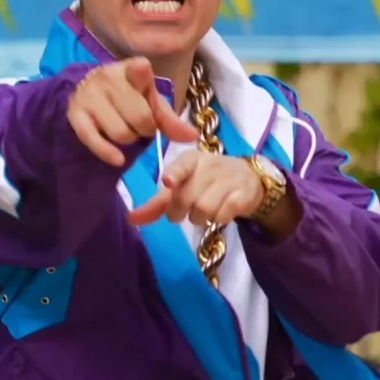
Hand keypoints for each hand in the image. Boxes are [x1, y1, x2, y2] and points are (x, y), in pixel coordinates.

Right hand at [66, 57, 198, 166]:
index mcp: (131, 68)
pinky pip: (93, 140)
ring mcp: (89, 96)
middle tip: (141, 127)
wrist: (85, 91)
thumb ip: (170, 119)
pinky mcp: (76, 114)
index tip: (145, 89)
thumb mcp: (150, 101)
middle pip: (139, 117)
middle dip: (145, 129)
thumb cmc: (126, 95)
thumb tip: (192, 136)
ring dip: (128, 140)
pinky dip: (109, 153)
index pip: (141, 70)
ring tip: (126, 132)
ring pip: (120, 133)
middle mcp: (108, 77)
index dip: (146, 86)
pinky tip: (118, 158)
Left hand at [126, 151, 261, 226]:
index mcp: (191, 160)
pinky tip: (221, 212)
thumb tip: (131, 218)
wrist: (249, 179)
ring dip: (199, 219)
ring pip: (204, 209)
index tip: (168, 183)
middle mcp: (210, 165)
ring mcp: (229, 178)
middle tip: (184, 213)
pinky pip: (223, 215)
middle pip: (187, 197)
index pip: (181, 165)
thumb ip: (158, 202)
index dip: (174, 174)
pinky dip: (218, 219)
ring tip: (203, 213)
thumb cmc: (207, 181)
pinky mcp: (244, 194)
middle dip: (179, 212)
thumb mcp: (183, 185)